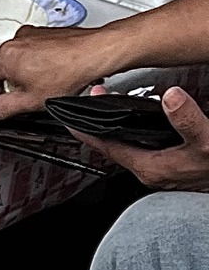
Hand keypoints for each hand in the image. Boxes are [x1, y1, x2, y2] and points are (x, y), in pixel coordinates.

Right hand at [0, 25, 105, 119]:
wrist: (95, 53)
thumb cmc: (69, 71)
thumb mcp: (28, 101)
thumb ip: (0, 110)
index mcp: (5, 56)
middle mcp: (16, 40)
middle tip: (0, 108)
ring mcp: (31, 35)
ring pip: (12, 62)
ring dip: (13, 80)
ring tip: (25, 95)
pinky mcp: (45, 35)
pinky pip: (27, 54)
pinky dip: (28, 68)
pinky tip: (40, 80)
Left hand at [83, 85, 208, 190]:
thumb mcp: (205, 140)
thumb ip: (186, 119)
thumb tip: (170, 98)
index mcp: (149, 167)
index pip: (109, 148)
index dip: (89, 133)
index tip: (73, 119)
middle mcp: (150, 171)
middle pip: (115, 147)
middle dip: (102, 125)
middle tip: (95, 101)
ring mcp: (159, 170)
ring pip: (130, 147)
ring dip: (120, 128)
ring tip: (113, 107)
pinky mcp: (169, 166)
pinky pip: (145, 147)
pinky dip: (138, 132)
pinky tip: (142, 123)